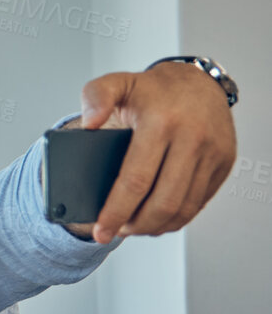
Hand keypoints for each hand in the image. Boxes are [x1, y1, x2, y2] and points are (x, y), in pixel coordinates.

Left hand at [77, 61, 236, 242]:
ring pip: (184, 207)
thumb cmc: (152, 89)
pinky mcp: (225, 162)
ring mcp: (212, 152)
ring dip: (157, 226)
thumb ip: (95, 96)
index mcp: (161, 122)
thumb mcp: (117, 83)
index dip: (116, 211)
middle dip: (136, 225)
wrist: (199, 81)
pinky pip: (200, 201)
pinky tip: (158, 219)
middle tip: (115, 232)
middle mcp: (192, 138)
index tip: (100, 231)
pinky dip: (178, 217)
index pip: (135, 180)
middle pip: (163, 201)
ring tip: (133, 228)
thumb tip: (88, 124)